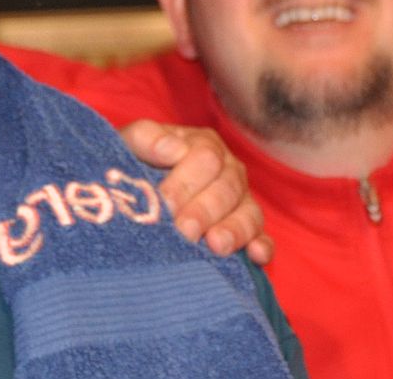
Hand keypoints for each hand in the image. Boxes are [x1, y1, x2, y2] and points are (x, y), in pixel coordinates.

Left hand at [119, 119, 271, 263]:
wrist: (132, 192)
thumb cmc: (131, 164)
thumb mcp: (129, 144)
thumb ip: (146, 138)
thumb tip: (173, 149)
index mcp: (202, 144)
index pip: (206, 158)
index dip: (185, 182)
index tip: (165, 203)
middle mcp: (228, 169)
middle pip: (227, 188)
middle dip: (204, 211)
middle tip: (184, 231)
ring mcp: (241, 200)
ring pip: (248, 213)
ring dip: (234, 230)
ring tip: (216, 245)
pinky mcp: (248, 230)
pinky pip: (263, 237)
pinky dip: (262, 246)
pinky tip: (255, 255)